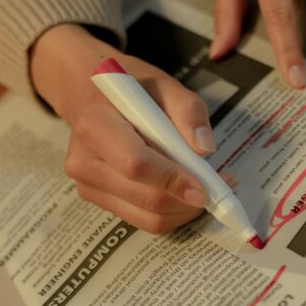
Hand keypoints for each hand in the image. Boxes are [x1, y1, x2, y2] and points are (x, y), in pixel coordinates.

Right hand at [30, 24, 217, 233]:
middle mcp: (83, 162)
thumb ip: (188, 111)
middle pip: (145, 197)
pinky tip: (185, 192)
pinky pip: (143, 220)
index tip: (206, 188)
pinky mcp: (98, 201)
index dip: (173, 180)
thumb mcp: (164, 85)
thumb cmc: (132, 90)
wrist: (92, 98)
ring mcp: (87, 186)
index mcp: (96, 126)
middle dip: (188, 199)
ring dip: (184, 210)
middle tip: (221, 186)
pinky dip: (172, 212)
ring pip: (147, 218)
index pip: (135, 164)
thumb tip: (205, 148)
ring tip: (207, 187)